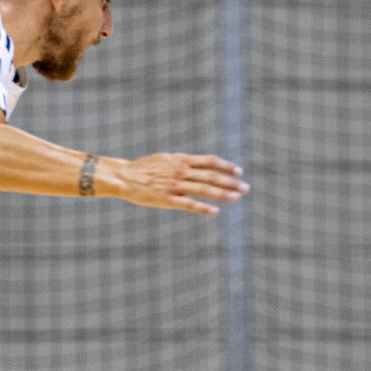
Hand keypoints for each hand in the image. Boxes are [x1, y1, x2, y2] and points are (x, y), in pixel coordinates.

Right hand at [116, 154, 248, 213]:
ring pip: (204, 189)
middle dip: (231, 182)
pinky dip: (203, 208)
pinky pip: (189, 204)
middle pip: (211, 176)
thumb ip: (183, 162)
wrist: (124, 177)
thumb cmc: (145, 169)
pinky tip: (215, 211)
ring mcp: (175, 185)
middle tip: (246, 188)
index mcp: (181, 160)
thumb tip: (198, 163)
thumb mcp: (166, 159)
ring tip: (238, 197)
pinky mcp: (167, 199)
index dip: (225, 166)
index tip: (239, 171)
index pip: (209, 161)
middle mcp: (181, 171)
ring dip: (223, 194)